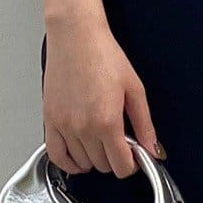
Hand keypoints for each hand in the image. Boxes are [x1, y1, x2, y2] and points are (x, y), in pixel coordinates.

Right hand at [42, 13, 161, 178]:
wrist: (76, 36)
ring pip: (82, 163)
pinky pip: (56, 155)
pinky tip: (78, 157)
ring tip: (101, 141)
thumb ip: (145, 124)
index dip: (132, 165)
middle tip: (119, 142)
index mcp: (107, 121)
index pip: (121, 166)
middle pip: (103, 166)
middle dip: (115, 158)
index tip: (134, 156)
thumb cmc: (103, 55)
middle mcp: (83, 128)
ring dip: (94, 159)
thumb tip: (153, 149)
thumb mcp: (135, 89)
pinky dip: (68, 163)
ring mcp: (64, 126)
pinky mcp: (50, 120)